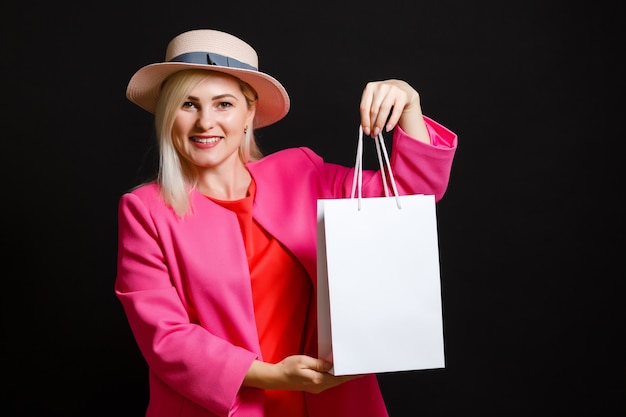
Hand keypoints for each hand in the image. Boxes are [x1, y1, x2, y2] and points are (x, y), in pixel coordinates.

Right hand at [244, 355, 364, 393]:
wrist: (276, 378)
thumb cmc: (288, 367)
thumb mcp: (303, 361)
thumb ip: (318, 363)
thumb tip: (331, 365)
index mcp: (318, 379)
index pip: (339, 377)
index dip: (351, 374)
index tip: (361, 371)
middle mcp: (319, 386)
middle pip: (340, 381)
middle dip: (351, 375)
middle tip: (361, 368)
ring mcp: (317, 387)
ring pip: (335, 382)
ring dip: (344, 376)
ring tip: (353, 369)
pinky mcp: (314, 386)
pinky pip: (330, 382)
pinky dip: (337, 377)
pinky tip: (339, 372)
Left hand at [359, 79, 428, 143]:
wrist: (402, 88)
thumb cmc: (385, 96)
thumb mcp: (374, 99)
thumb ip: (369, 111)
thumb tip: (366, 128)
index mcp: (370, 87)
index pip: (364, 107)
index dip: (364, 121)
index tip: (366, 130)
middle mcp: (381, 87)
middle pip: (374, 109)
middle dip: (372, 124)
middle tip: (373, 133)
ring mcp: (392, 90)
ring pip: (383, 110)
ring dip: (380, 124)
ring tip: (378, 132)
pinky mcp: (402, 95)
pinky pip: (396, 111)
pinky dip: (391, 121)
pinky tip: (388, 128)